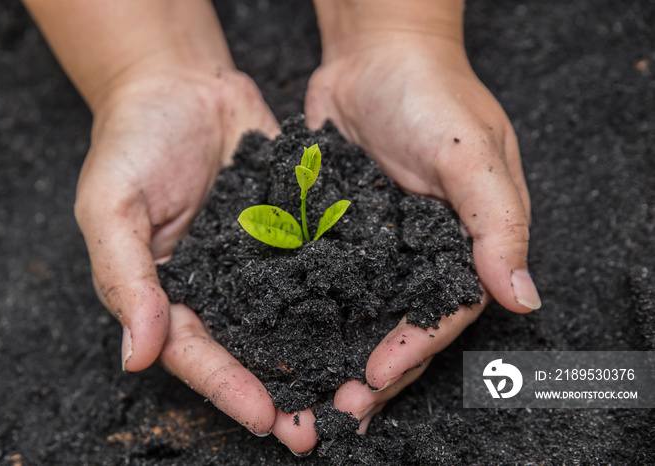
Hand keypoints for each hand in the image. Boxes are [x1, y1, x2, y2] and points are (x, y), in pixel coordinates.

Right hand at [74, 64, 320, 448]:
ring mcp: (260, 261)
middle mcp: (219, 286)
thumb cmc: (132, 142)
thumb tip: (136, 357)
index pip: (196, 351)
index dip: (228, 386)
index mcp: (169, 292)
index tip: (264, 417)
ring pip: (290, 318)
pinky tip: (371, 321)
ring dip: (319, 358)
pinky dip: (341, 295)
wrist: (181, 85)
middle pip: (249, 349)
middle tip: (313, 430)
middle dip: (280, 391)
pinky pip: (317, 266)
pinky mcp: (293, 231)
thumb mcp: (110, 207)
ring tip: (352, 395)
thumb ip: (125, 279)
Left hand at [305, 28, 540, 429]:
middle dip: (371, 370)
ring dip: (335, 351)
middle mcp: (418, 253)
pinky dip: (306, 309)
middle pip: (397, 324)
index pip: (443, 312)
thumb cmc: (434, 95)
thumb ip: (498, 223)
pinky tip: (280, 336)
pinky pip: (322, 278)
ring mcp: (375, 245)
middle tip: (336, 410)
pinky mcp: (337, 231)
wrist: (374, 55)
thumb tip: (524, 297)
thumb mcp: (472, 154)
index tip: (375, 378)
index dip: (413, 350)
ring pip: (357, 312)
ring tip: (305, 392)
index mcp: (462, 245)